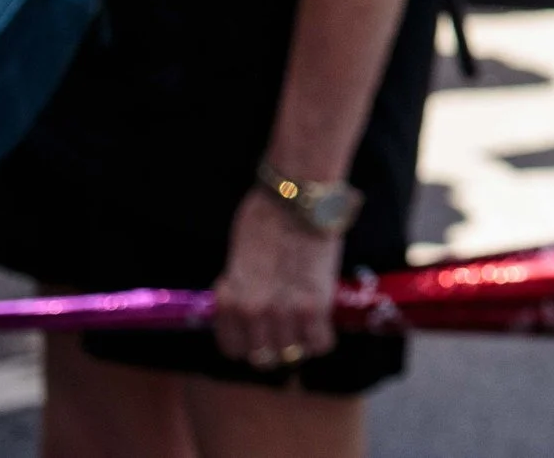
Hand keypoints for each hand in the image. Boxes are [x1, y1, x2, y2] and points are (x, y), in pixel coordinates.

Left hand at [213, 188, 342, 369]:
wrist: (298, 197)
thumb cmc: (266, 216)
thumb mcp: (239, 258)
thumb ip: (240, 287)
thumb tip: (244, 300)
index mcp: (230, 301)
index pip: (233, 349)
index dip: (248, 342)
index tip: (259, 332)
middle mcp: (253, 312)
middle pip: (264, 356)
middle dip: (274, 344)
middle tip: (287, 326)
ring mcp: (284, 312)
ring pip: (292, 352)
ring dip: (299, 341)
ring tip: (307, 323)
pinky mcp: (316, 305)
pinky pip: (320, 343)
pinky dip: (322, 337)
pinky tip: (323, 322)